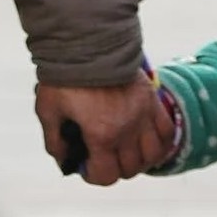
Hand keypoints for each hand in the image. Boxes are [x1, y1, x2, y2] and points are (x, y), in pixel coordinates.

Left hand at [35, 80, 170, 186]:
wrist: (86, 40)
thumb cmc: (65, 76)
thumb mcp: (49, 111)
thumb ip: (55, 141)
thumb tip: (65, 159)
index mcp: (101, 133)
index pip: (106, 176)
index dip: (93, 175)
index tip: (86, 165)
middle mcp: (127, 128)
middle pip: (130, 168)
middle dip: (114, 168)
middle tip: (103, 156)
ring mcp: (143, 113)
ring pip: (152, 154)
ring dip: (139, 160)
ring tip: (126, 152)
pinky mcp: (152, 99)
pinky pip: (167, 131)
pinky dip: (160, 142)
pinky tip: (147, 142)